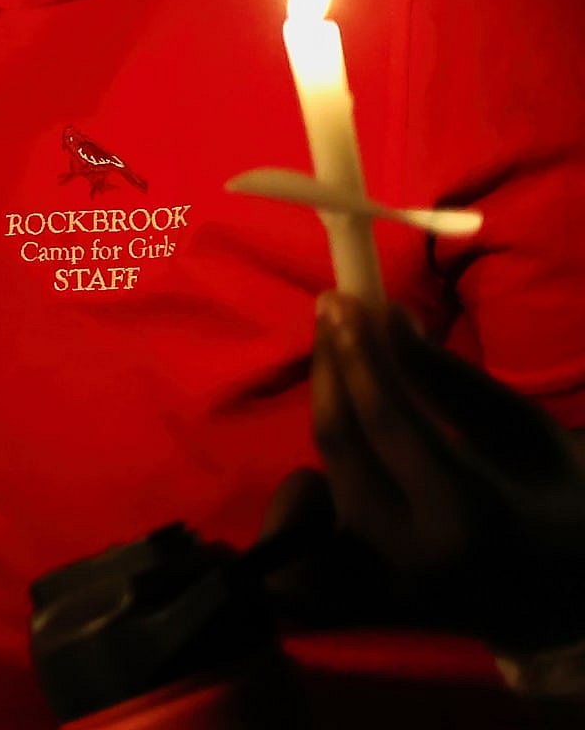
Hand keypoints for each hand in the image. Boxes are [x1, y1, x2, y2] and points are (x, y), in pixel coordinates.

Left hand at [260, 292, 584, 654]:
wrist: (564, 593)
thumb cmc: (558, 498)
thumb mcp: (520, 429)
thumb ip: (446, 378)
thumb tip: (382, 315)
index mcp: (468, 512)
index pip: (387, 419)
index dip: (356, 352)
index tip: (339, 299)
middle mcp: (411, 545)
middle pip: (341, 441)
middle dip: (329, 366)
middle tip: (330, 308)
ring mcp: (380, 566)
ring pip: (330, 462)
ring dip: (329, 396)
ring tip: (340, 344)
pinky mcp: (364, 573)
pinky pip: (333, 491)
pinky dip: (336, 437)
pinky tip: (346, 398)